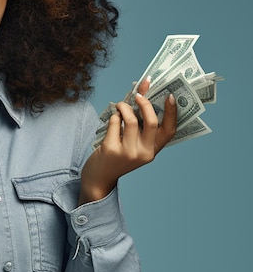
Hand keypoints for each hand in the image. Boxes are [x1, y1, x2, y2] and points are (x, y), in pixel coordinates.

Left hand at [80, 79, 176, 203]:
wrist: (99, 178)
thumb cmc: (116, 156)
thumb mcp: (133, 143)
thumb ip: (140, 124)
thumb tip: (142, 94)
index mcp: (153, 151)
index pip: (169, 131)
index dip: (172, 112)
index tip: (170, 95)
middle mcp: (144, 153)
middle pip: (151, 122)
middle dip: (144, 104)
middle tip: (137, 95)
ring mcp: (128, 152)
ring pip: (130, 120)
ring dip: (124, 107)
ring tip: (120, 106)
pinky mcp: (112, 149)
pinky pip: (115, 123)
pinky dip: (114, 116)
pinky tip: (113, 118)